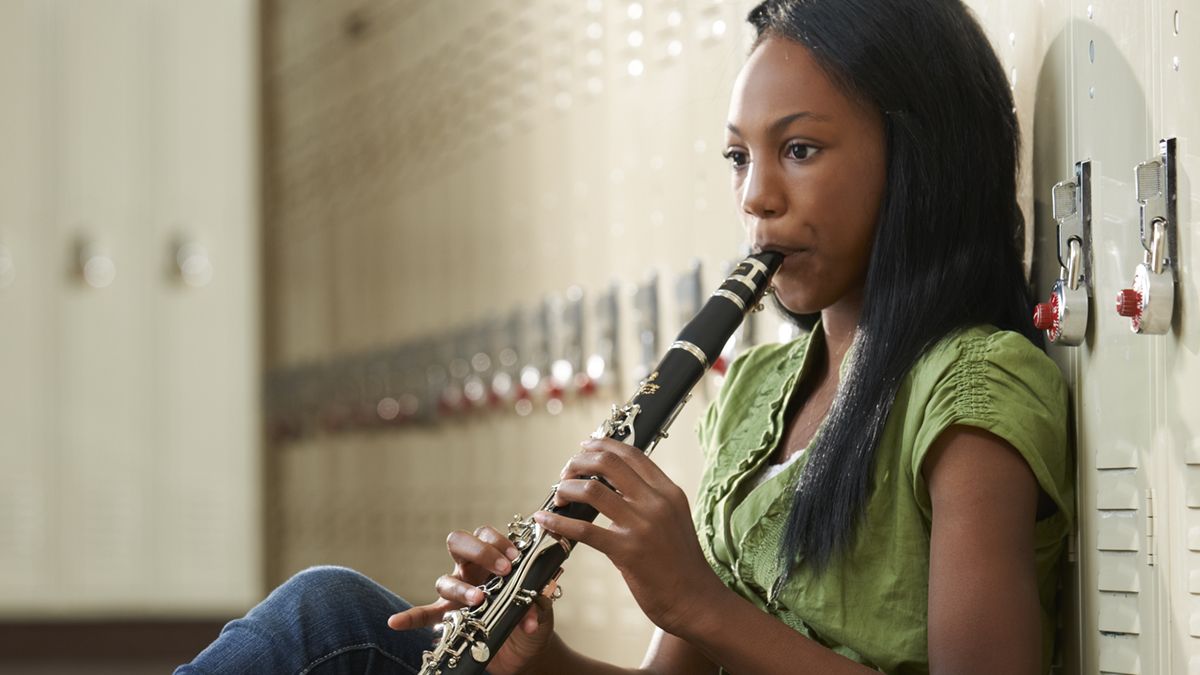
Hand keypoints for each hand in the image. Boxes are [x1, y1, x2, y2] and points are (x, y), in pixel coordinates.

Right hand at [386, 525, 555, 674]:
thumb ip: (537, 598)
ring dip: (461, 588)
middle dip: (479, 551)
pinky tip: (396, 623)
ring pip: (445, 579)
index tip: (515, 557)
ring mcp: (457, 593)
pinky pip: (425, 615)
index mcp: (492, 560)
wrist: (528, 648)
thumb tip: (537, 596)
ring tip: (479, 600)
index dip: (498, 541)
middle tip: (502, 570)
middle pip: (460, 543)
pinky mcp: (449, 618)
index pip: (486, 535)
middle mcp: (471, 570)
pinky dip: (411, 618)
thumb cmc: (532, 616)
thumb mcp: (541, 606)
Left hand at [533, 437, 724, 635]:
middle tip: (565, 473)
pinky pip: (584, 530)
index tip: (583, 447)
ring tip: (558, 496)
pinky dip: (558, 523)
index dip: (602, 445)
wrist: (695, 599)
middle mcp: (656, 502)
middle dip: (578, 463)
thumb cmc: (680, 562)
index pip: (631, 454)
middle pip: (608, 463)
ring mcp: (642, 526)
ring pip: (592, 490)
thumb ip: (649, 499)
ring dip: (566, 489)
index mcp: (668, 491)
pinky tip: (545, 521)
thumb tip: (612, 484)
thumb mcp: (673, 518)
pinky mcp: (627, 552)